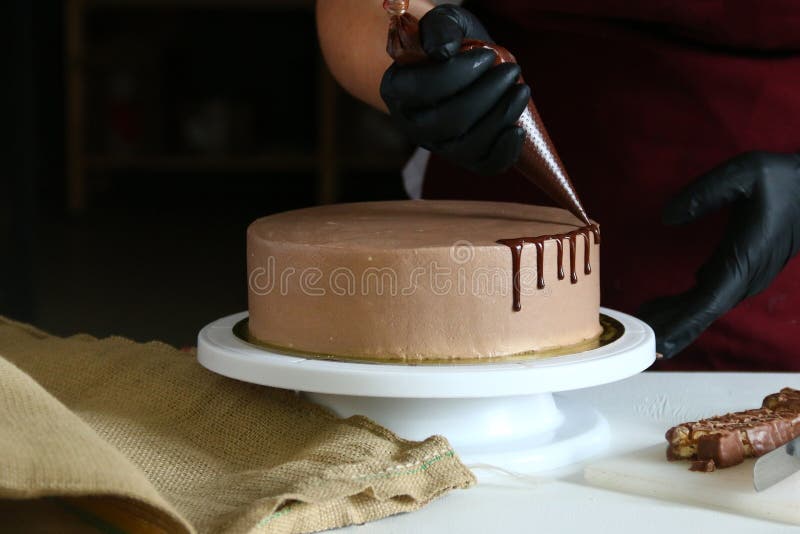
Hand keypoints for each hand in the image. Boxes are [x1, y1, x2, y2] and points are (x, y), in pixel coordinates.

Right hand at [380, 5, 529, 173]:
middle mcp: (412, 125)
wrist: (467, 64)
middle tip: (511, 70)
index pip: (423, 90)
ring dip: (500, 118)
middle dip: (486, 95)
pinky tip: (518, 130)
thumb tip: (442, 52)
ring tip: (521, 90)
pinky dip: (504, 152)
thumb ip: (440, 27)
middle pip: (448, 121)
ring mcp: (438, 146)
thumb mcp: (445, 23)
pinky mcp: (465, 158)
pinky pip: (484, 165)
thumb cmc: (454, 42)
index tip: (488, 55)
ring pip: (467, 146)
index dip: (458, 74)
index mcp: (397, 89)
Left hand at [639, 151, 799, 357]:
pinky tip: (659, 307)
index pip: (708, 303)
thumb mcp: (744, 173)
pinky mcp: (742, 269)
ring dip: (673, 319)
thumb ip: (703, 193)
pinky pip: (709, 295)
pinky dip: (683, 306)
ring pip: (704, 306)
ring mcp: (745, 276)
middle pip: (701, 313)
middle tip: (635, 343)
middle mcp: (745, 277)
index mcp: (744, 260)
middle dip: (669, 329)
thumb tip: (666, 217)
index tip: (659, 342)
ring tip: (638, 325)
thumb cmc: (783, 178)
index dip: (681, 324)